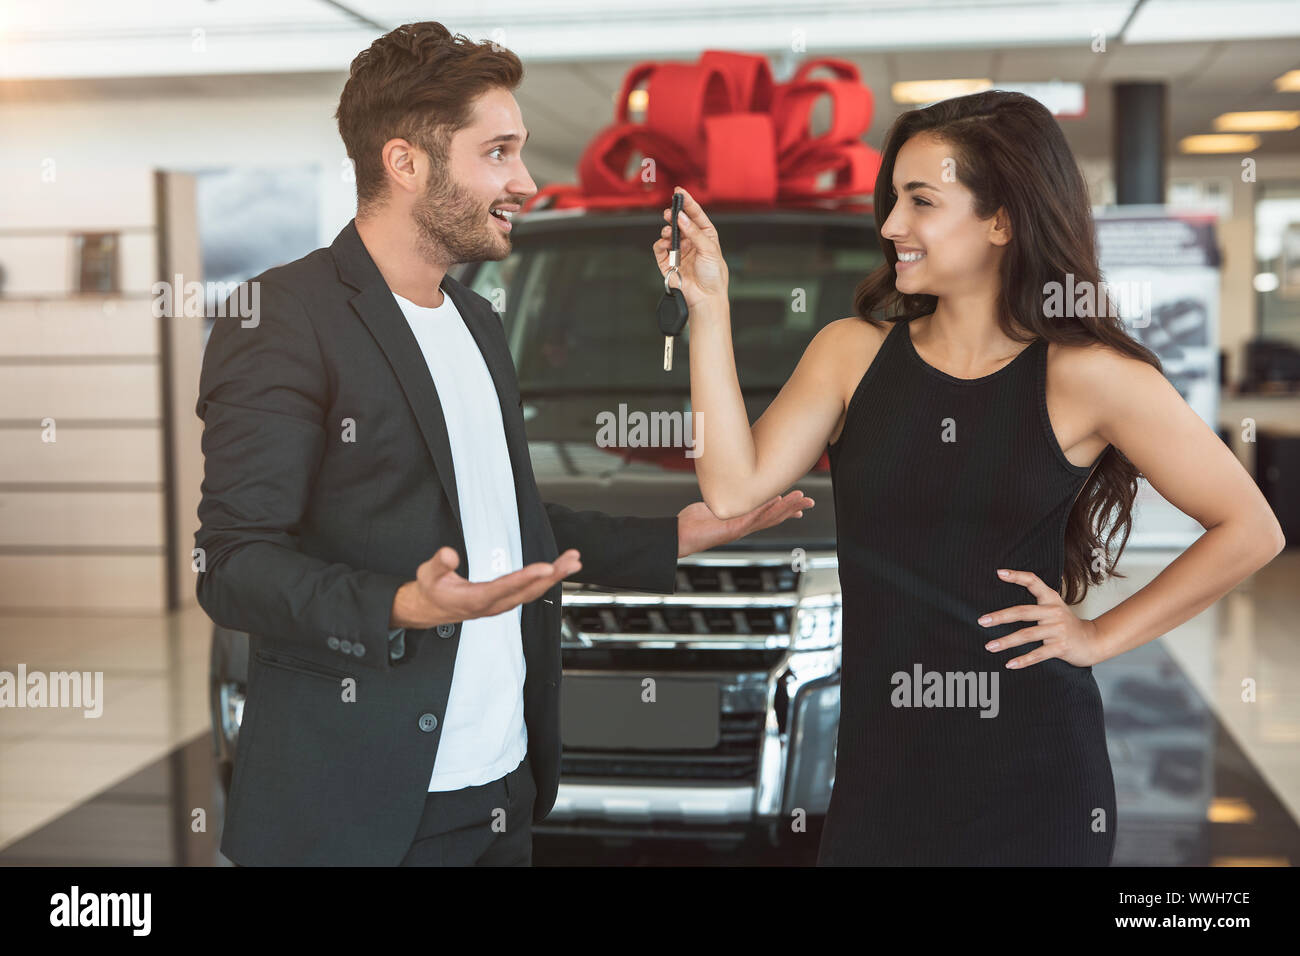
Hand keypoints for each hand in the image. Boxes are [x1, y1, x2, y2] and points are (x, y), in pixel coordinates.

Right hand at [394, 547, 582, 628]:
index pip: (505, 588)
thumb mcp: (428, 574)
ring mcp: (501, 605)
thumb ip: (439, 564)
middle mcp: (493, 605)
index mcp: (475, 599)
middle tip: (572, 561)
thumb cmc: (432, 589)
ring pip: (533, 592)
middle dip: (552, 576)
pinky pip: (531, 591)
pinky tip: (559, 569)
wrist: (431, 609)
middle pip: (528, 591)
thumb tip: (449, 554)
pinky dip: (547, 580)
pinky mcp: (506, 601)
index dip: (526, 578)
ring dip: (555, 577)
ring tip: (574, 561)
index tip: (546, 567)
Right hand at [652, 186, 728, 308]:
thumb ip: (694, 232)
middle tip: (670, 211)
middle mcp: (691, 241)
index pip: (695, 214)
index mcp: (705, 235)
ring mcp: (679, 250)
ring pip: (668, 232)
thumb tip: (681, 217)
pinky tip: (666, 243)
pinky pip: (660, 247)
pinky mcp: (668, 261)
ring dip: (667, 229)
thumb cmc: (713, 276)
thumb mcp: (709, 249)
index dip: (687, 202)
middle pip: (679, 221)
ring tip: (670, 232)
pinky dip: (661, 243)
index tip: (679, 191)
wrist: (705, 297)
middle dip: (673, 214)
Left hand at [676, 490, 814, 557]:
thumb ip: (724, 500)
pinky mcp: (732, 530)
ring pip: (768, 517)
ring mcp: (740, 529)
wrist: (680, 536)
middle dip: (793, 508)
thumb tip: (726, 488)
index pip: (769, 514)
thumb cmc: (692, 523)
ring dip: (786, 507)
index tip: (801, 504)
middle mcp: (744, 526)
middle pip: (775, 517)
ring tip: (800, 498)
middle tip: (810, 501)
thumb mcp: (713, 506)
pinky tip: (777, 500)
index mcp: (742, 520)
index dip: (786, 510)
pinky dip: (765, 508)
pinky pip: (752, 518)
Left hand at [978, 568, 1106, 667]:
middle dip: (1000, 617)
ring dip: (1006, 642)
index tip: (999, 573)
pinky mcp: (1061, 647)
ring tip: (989, 646)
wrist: (1093, 641)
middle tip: (982, 621)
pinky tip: (1009, 664)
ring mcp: (1057, 630)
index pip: (1033, 582)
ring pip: (1027, 635)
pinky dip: (1023, 660)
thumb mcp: (1054, 607)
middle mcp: (1053, 612)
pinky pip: (1038, 654)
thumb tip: (1010, 595)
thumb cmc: (1067, 624)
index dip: (1017, 576)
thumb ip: (1037, 600)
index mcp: (1051, 599)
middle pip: (1022, 612)